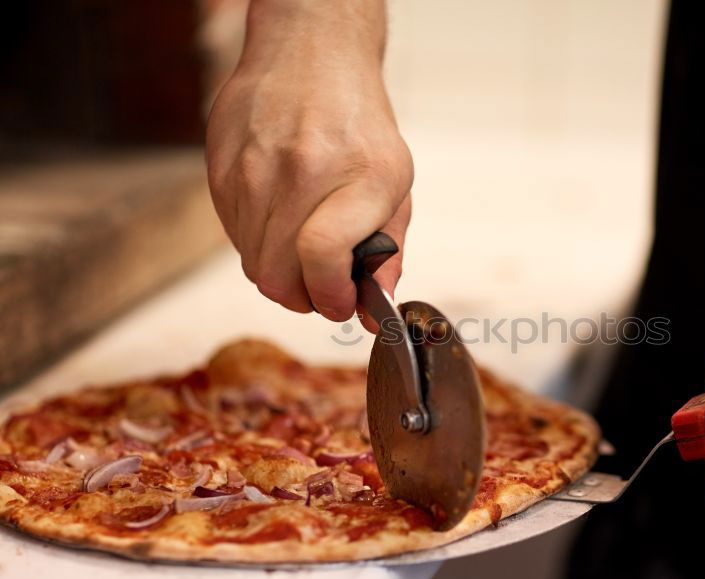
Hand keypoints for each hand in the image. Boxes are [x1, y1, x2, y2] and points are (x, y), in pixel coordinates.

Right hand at [206, 0, 411, 328]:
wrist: (310, 54)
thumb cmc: (359, 124)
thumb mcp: (396, 183)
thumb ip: (389, 250)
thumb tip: (373, 308)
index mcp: (359, 176)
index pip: (323, 258)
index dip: (330, 297)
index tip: (340, 303)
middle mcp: (301, 170)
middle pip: (279, 275)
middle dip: (303, 298)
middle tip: (322, 287)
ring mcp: (253, 169)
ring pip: (253, 263)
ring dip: (280, 273)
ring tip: (303, 247)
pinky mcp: (219, 168)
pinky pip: (235, 236)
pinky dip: (259, 244)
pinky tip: (281, 218)